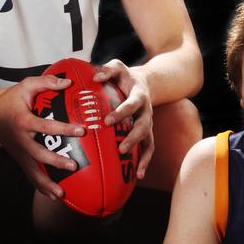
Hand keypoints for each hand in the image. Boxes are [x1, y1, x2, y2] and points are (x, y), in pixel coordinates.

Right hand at [0, 76, 84, 197]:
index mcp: (23, 121)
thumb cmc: (11, 100)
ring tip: (61, 194)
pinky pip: (30, 175)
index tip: (81, 131)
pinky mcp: (19, 160)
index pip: (45, 126)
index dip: (63, 129)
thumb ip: (46, 82)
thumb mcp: (25, 85)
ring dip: (46, 184)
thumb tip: (69, 83)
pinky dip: (41, 187)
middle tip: (73, 165)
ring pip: (32, 171)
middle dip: (55, 161)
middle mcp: (21, 140)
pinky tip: (54, 196)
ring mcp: (19, 153)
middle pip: (38, 154)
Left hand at [93, 59, 153, 179]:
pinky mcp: (147, 134)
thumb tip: (94, 76)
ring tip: (135, 170)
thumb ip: (107, 69)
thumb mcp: (117, 66)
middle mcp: (146, 112)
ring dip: (143, 156)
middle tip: (121, 148)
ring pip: (149, 142)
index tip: (108, 120)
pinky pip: (148, 150)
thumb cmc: (124, 76)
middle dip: (133, 138)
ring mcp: (148, 124)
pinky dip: (145, 163)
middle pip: (144, 127)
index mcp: (139, 96)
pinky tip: (138, 176)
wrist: (143, 83)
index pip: (132, 104)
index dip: (122, 112)